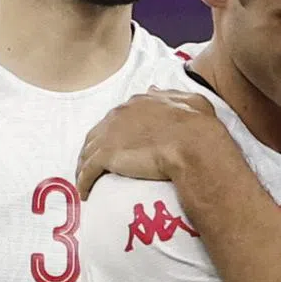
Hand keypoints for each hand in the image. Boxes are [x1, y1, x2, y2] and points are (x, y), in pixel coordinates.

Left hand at [76, 89, 221, 199]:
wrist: (193, 145)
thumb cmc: (197, 126)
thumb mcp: (192, 101)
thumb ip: (172, 94)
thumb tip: (154, 89)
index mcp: (138, 104)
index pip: (118, 118)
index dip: (115, 132)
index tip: (117, 144)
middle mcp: (119, 115)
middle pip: (98, 133)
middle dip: (95, 147)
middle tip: (97, 163)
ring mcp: (110, 135)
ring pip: (88, 152)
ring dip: (84, 165)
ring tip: (86, 180)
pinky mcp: (106, 156)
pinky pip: (87, 171)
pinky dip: (83, 181)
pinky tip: (84, 193)